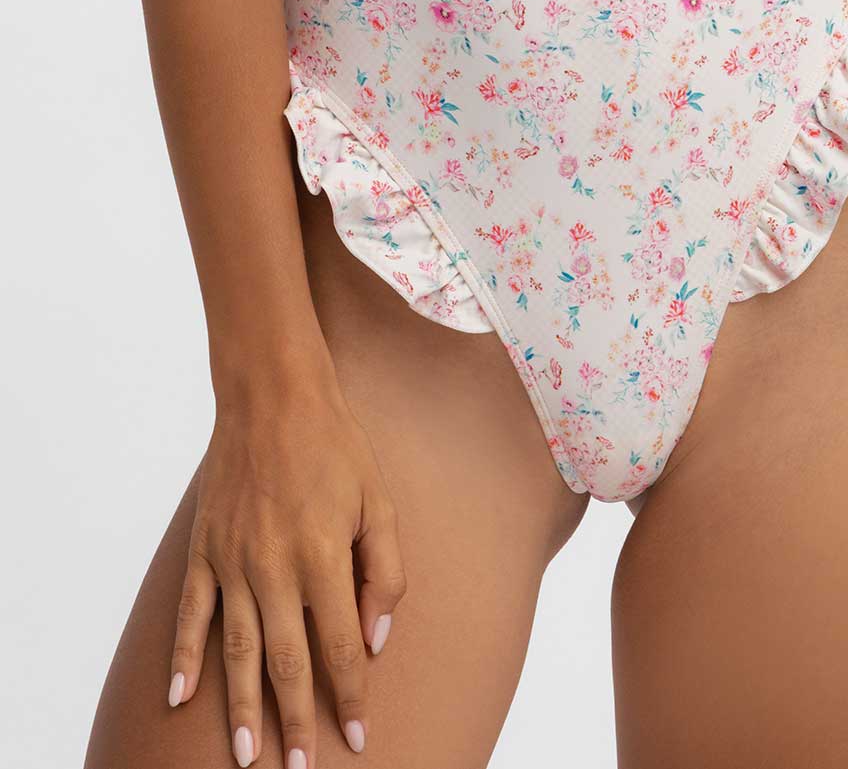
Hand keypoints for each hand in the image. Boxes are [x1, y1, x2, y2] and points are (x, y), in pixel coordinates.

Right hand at [166, 364, 405, 765]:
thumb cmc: (336, 447)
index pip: (339, 647)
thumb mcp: (381, 501)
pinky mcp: (205, 549)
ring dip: (241, 708)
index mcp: (324, 555)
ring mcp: (233, 560)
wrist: (273, 396)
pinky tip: (182, 699)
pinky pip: (192, 614)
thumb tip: (375, 638)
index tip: (357, 737)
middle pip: (285, 662)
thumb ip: (385, 572)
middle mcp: (275, 566)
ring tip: (247, 757)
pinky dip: (186, 657)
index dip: (349, 698)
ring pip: (235, 651)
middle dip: (295, 722)